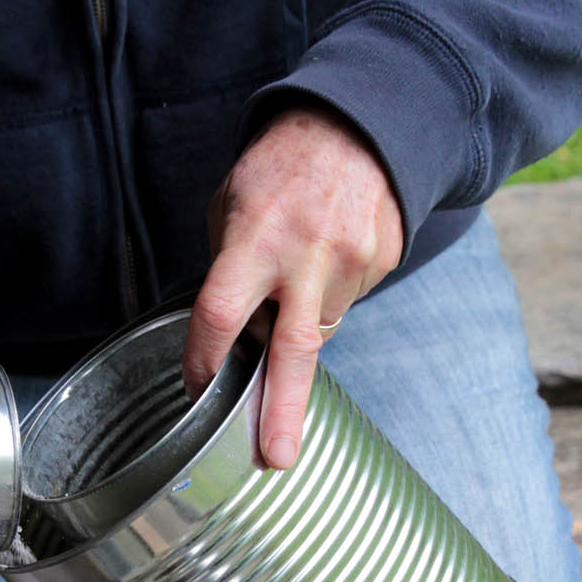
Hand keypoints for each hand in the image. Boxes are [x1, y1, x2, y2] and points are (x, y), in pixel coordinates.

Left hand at [183, 105, 404, 468]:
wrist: (358, 123)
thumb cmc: (279, 168)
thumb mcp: (232, 206)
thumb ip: (228, 271)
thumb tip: (230, 335)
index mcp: (255, 240)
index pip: (219, 317)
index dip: (205, 361)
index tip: (199, 390)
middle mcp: (306, 257)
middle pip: (291, 353)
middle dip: (283, 413)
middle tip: (276, 458)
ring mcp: (352, 263)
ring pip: (318, 327)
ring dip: (298, 322)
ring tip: (295, 273)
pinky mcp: (382, 262)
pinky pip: (345, 300)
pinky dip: (327, 293)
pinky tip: (324, 255)